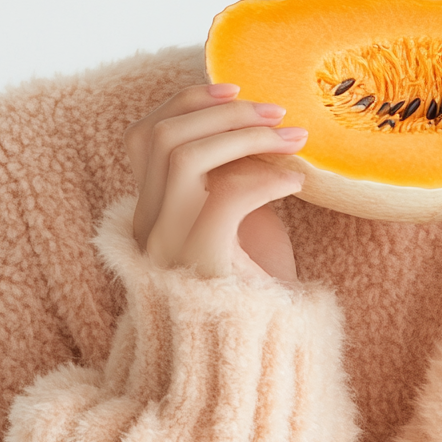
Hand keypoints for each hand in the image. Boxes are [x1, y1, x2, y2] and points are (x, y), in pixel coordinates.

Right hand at [123, 83, 309, 281]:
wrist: (262, 355)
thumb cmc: (257, 282)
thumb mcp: (238, 214)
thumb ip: (230, 170)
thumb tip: (253, 118)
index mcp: (151, 210)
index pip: (144, 135)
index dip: (187, 101)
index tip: (234, 87)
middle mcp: (147, 228)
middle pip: (162, 137)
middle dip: (225, 112)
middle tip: (279, 112)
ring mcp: (166, 249)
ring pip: (183, 157)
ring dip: (245, 135)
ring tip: (293, 139)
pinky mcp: (200, 266)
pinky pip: (225, 197)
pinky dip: (267, 178)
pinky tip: (297, 182)